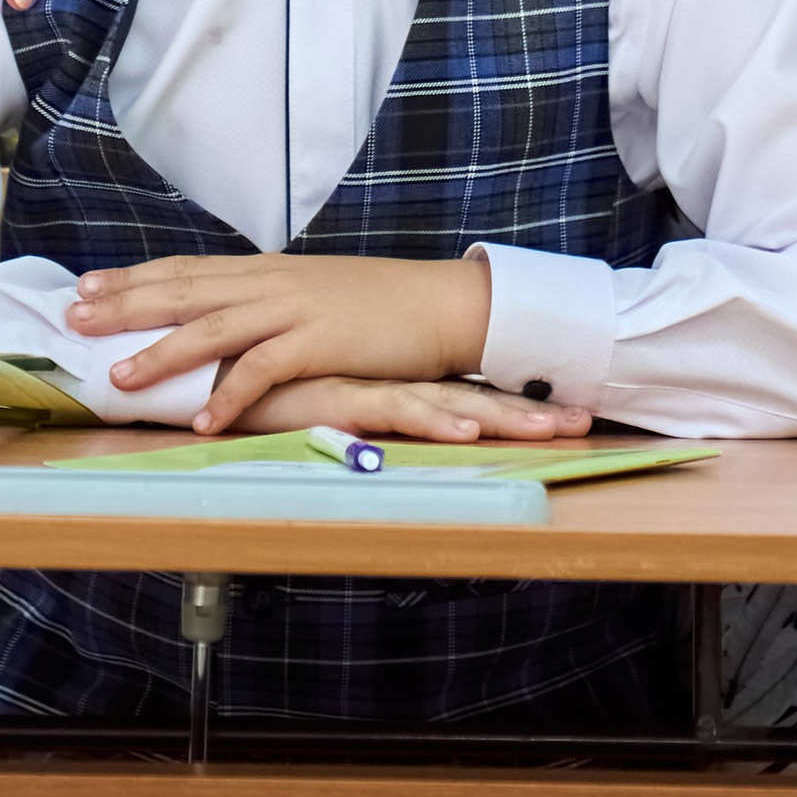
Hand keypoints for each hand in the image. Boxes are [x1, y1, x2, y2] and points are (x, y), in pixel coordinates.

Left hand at [69, 254, 495, 432]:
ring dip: (163, 354)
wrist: (438, 302)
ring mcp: (295, 310)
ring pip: (215, 328)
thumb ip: (265, 304)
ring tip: (120, 378)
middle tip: (73, 319)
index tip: (85, 287)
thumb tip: (223, 317)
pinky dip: (232, 395)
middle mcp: (271, 282)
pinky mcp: (322, 342)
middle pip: (185, 291)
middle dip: (126, 305)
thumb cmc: (375, 304)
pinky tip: (204, 421)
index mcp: (265, 270)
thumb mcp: (310, 294)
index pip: (185, 269)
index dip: (133, 278)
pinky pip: (266, 370)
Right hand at [222, 376, 594, 446]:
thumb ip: (352, 405)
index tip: (561, 410)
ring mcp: (367, 385)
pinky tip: (465, 433)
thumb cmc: (265, 383)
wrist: (216, 364)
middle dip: (524, 410)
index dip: (509, 399)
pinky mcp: (339, 396)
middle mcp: (386, 380)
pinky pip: (395, 411)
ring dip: (499, 415)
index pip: (459, 389)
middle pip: (468, 395)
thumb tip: (385, 416)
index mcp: (387, 380)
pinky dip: (432, 423)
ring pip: (445, 402)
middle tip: (580, 422)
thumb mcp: (319, 399)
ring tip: (548, 427)